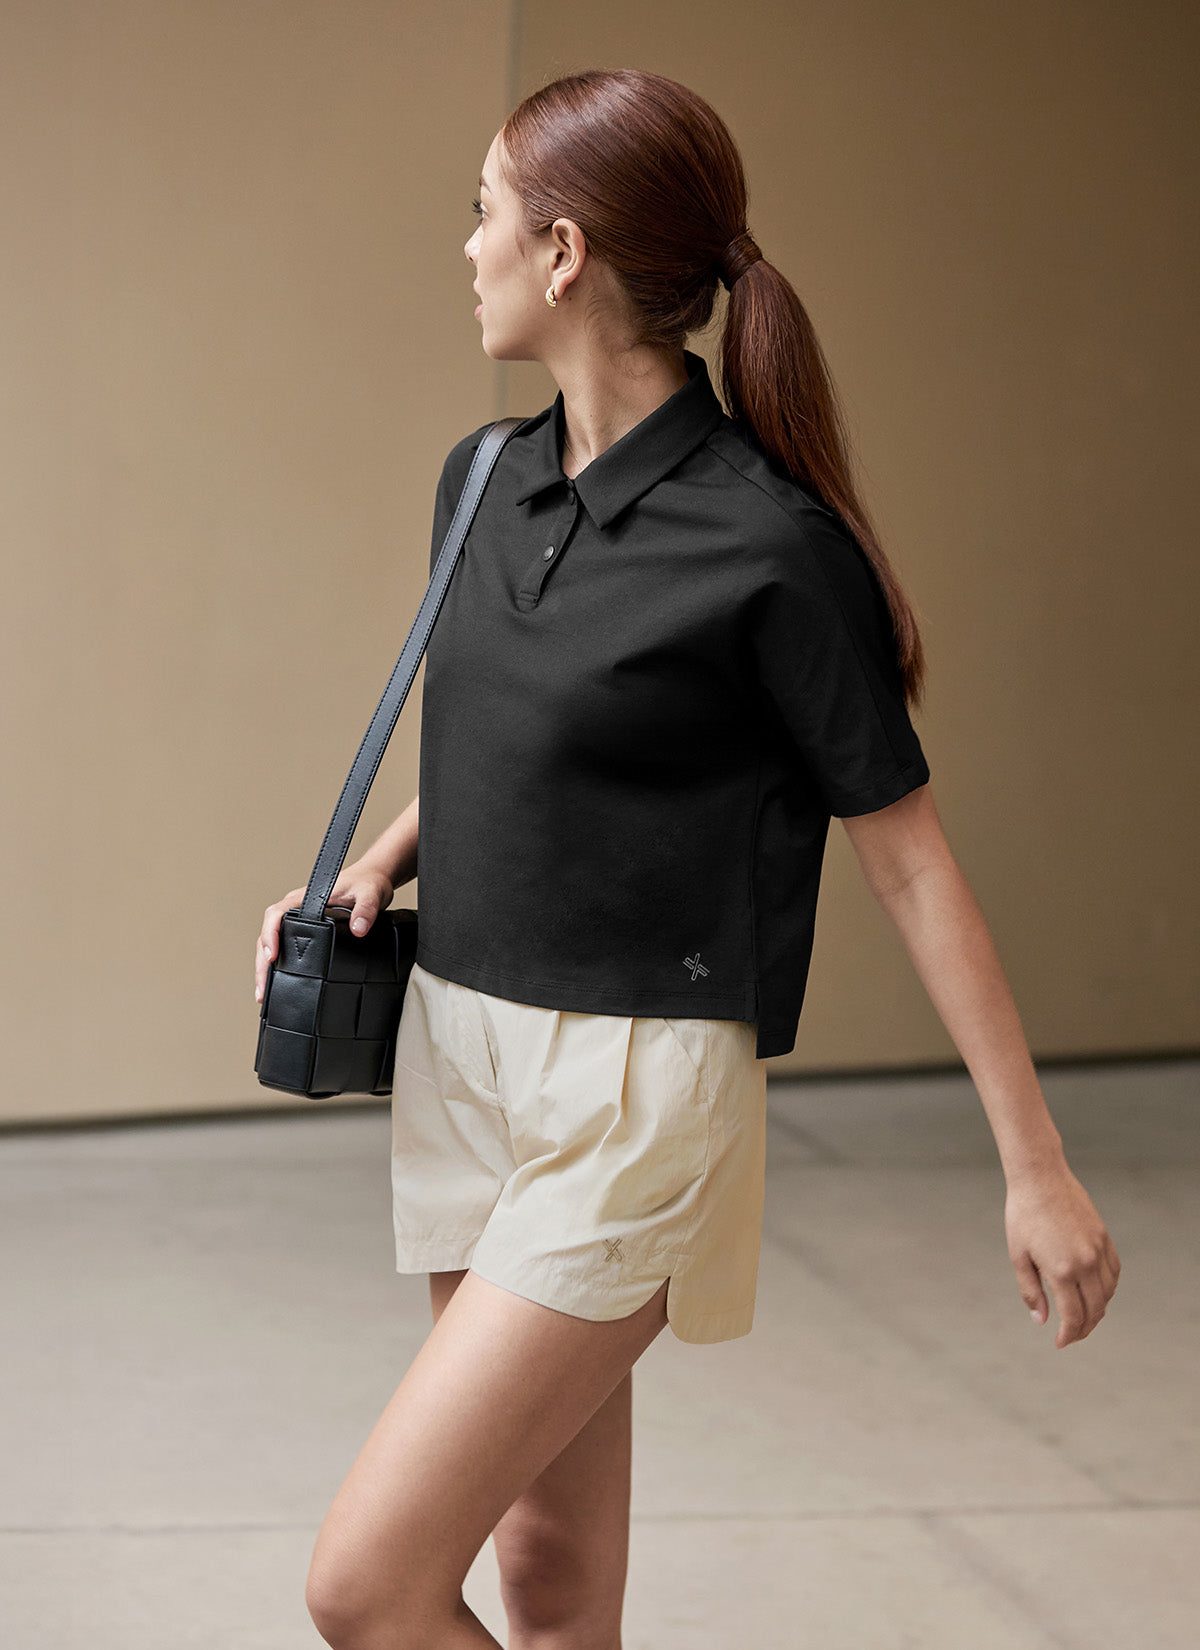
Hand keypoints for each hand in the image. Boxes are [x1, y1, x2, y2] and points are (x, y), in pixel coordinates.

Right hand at [254, 862, 395, 1004]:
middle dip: (263, 962)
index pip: (277, 914)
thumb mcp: (370, 894)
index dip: (270, 935)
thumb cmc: (367, 883)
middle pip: (270, 934)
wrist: (374, 879)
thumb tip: (358, 929)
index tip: (272, 956)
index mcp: (306, 897)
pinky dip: (279, 965)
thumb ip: (366, 910)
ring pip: (275, 942)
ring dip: (266, 967)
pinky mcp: (308, 929)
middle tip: (262, 990)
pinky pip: (287, 946)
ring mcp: (301, 919)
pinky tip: (278, 983)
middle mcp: (298, 907)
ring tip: (264, 994)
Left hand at [1005, 1159, 1120, 1347]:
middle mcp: (1085, 1263)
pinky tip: (1095, 1292)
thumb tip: (1042, 1320)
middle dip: (1084, 1329)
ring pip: (1107, 1293)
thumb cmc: (1023, 1216)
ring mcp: (1098, 1250)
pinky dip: (1108, 1288)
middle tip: (1070, 1335)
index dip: (1068, 1335)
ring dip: (1098, 1310)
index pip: (1074, 1317)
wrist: (1040, 1178)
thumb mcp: (1018, 1256)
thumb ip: (1031, 1291)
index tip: (1060, 1342)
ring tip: (1083, 1316)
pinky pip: (1114, 1272)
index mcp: (1061, 1271)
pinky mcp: (1104, 1237)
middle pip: (1095, 1310)